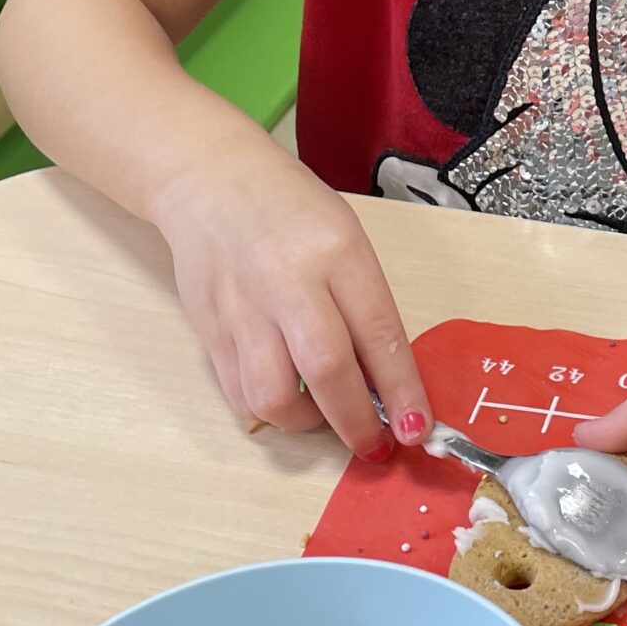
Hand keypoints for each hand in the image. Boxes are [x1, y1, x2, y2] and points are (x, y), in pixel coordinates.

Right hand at [151, 138, 432, 452]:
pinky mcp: (209, 330)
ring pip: (274, 396)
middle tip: (375, 445)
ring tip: (324, 417)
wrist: (210, 180)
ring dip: (307, 425)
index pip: (378, 333)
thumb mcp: (345, 238)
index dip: (402, 390)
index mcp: (336, 251)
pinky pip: (239, 394)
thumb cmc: (290, 208)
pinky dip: (269, 411)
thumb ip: (363, 303)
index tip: (417, 428)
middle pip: (327, 371)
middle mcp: (287, 281)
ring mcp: (242, 309)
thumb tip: (387, 380)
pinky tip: (288, 400)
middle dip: (358, 422)